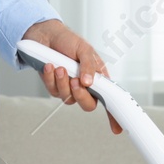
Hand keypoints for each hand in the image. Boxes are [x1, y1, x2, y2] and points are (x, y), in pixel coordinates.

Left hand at [22, 19, 121, 133]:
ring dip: (63, 82)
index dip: (114, 116)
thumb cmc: (68, 41)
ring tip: (60, 67)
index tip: (117, 129)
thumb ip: (89, 66)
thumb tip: (89, 82)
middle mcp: (85, 86)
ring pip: (68, 99)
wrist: (45, 35)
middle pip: (88, 105)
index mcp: (98, 78)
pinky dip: (50, 77)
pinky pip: (53, 91)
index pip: (109, 100)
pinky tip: (50, 66)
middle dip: (81, 95)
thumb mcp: (84, 49)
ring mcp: (69, 88)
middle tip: (76, 81)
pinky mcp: (54, 87)